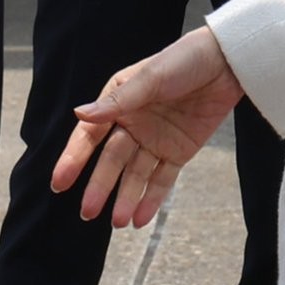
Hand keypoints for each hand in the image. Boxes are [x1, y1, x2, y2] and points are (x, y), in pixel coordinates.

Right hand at [51, 27, 242, 227]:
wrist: (225, 65)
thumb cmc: (184, 61)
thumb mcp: (150, 78)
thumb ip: (118, 102)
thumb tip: (80, 114)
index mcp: (119, 103)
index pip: (90, 137)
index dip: (74, 160)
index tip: (59, 183)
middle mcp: (133, 125)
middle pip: (112, 162)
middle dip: (100, 188)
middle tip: (88, 213)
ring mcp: (155, 141)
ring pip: (136, 176)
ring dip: (126, 199)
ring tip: (118, 222)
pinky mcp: (178, 153)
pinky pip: (163, 180)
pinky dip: (152, 200)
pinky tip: (140, 220)